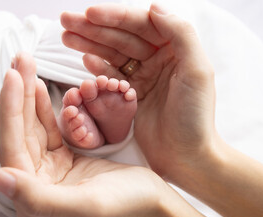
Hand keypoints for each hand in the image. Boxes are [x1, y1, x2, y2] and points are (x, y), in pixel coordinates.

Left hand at [0, 53, 165, 216]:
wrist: (153, 201)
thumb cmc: (128, 206)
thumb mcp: (87, 205)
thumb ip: (39, 198)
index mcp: (34, 202)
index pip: (12, 149)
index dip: (9, 111)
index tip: (11, 76)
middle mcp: (36, 187)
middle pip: (20, 133)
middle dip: (18, 94)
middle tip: (19, 60)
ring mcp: (49, 172)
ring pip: (32, 127)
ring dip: (28, 95)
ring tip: (24, 65)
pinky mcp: (62, 160)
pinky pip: (47, 129)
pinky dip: (42, 107)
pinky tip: (35, 86)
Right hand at [61, 4, 217, 182]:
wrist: (185, 155)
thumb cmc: (195, 117)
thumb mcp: (196, 71)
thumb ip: (181, 34)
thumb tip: (154, 7)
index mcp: (175, 48)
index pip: (141, 24)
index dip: (114, 17)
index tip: (89, 14)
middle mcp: (157, 58)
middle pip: (122, 36)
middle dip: (93, 28)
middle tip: (66, 20)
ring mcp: (142, 76)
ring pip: (112, 53)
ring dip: (89, 44)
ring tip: (66, 36)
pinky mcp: (130, 94)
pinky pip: (110, 75)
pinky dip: (97, 67)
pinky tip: (84, 59)